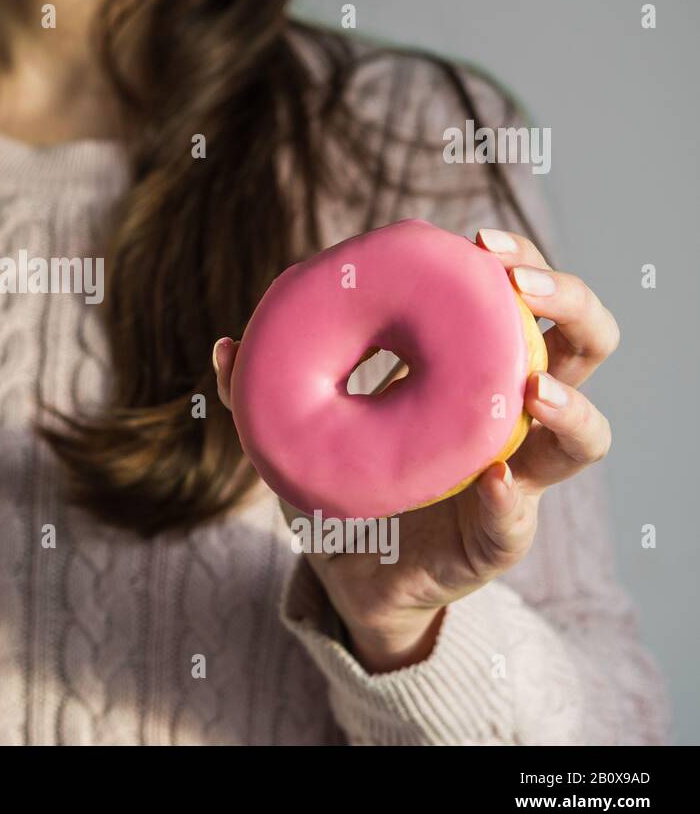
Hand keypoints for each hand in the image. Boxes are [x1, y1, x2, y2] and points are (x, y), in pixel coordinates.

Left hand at [213, 227, 618, 672]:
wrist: (351, 574)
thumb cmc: (341, 482)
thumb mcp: (302, 425)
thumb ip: (262, 390)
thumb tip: (226, 346)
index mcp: (469, 371)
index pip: (521, 303)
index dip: (517, 264)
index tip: (481, 240)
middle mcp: (510, 417)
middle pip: (584, 346)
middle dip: (569, 303)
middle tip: (520, 285)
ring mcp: (518, 479)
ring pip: (587, 436)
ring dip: (569, 407)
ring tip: (532, 391)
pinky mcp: (498, 539)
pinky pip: (518, 520)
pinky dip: (508, 500)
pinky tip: (494, 480)